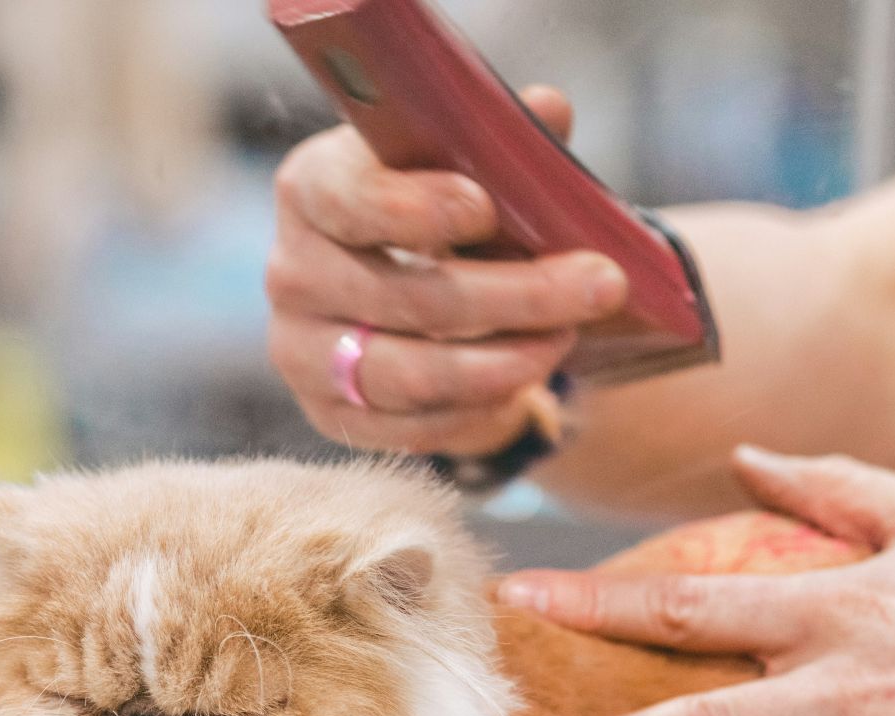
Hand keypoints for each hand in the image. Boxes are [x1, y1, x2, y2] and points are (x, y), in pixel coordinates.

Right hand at [266, 86, 628, 456]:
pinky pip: (411, 428)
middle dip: (516, 295)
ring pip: (410, 373)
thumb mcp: (472, 172)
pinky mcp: (331, 415)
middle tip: (600, 284)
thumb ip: (505, 145)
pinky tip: (526, 384)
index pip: (349, 200)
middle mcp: (294, 272)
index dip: (416, 208)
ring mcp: (303, 352)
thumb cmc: (446, 219)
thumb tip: (550, 108)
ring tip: (568, 337)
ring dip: (505, 361)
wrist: (414, 302)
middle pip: (405, 296)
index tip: (486, 209)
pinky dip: (478, 409)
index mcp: (314, 189)